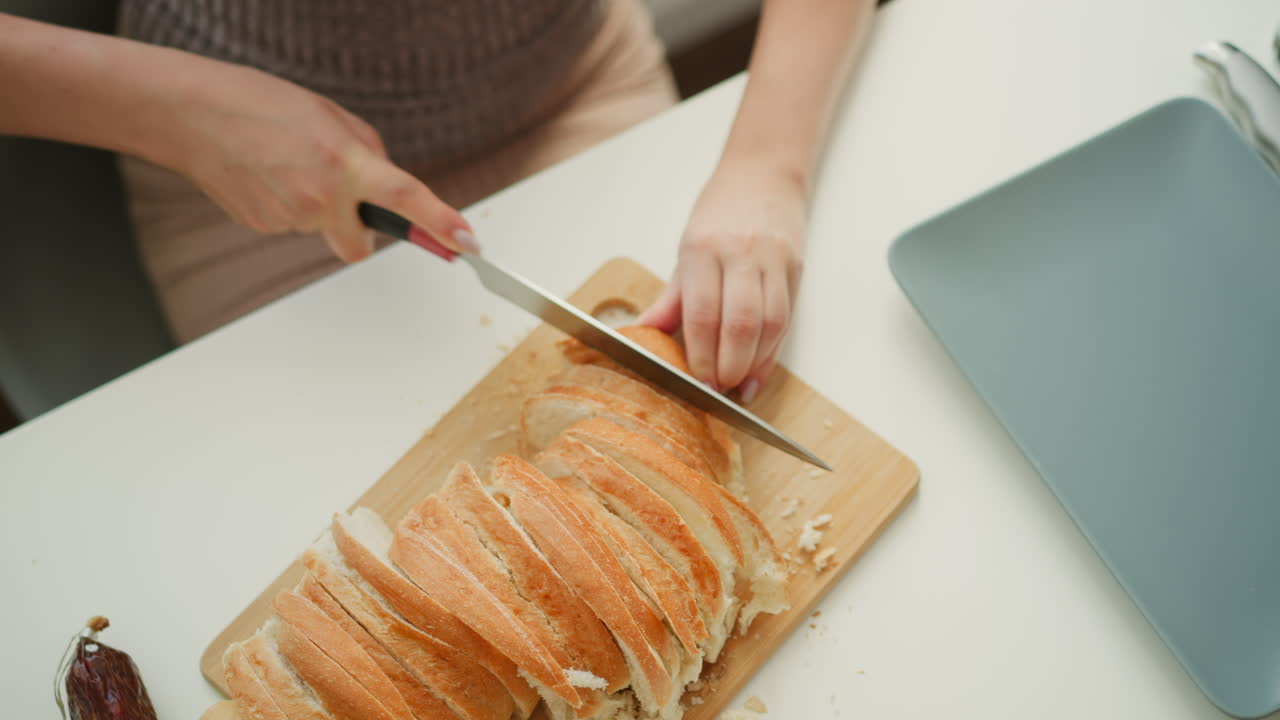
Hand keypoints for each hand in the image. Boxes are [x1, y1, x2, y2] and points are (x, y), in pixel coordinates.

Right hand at [159, 62, 476, 261]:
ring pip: (323, 230)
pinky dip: (289, 205)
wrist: (192, 115)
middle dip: (361, 231)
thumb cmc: (262, 105)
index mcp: (346, 162)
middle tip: (343, 199)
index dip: (441, 223)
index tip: (467, 244)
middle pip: (361, 244)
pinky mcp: (263, 226)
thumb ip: (367, 154)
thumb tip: (385, 189)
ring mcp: (290, 218)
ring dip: (319, 207)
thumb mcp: (331, 118)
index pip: (405, 199)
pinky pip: (294, 225)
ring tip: (288, 165)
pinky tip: (269, 176)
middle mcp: (322, 197)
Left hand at [638, 160, 805, 402]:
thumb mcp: (686, 251)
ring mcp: (774, 260)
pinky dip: (773, 351)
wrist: (764, 173)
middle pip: (740, 323)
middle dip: (729, 365)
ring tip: (738, 386)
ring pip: (770, 324)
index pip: (703, 312)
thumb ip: (670, 300)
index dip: (702, 353)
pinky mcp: (796, 268)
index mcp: (704, 249)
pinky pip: (787, 319)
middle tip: (717, 389)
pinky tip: (759, 370)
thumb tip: (641, 335)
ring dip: (754, 363)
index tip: (697, 380)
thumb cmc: (720, 213)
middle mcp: (742, 254)